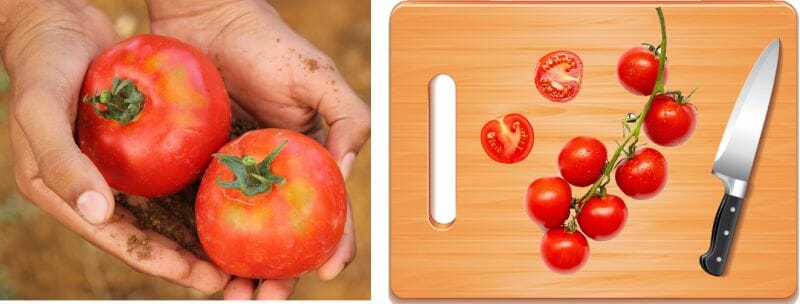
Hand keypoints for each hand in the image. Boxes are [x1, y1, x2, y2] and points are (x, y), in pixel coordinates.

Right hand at [1, 0, 228, 293]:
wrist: (56, 22)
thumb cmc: (41, 64)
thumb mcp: (40, 110)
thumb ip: (61, 163)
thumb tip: (97, 214)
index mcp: (64, 194)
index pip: (121, 240)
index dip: (161, 263)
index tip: (201, 278)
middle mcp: (93, 189)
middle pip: (149, 235)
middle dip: (188, 260)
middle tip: (232, 276)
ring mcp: (117, 170)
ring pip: (165, 212)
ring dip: (198, 233)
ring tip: (239, 250)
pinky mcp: (136, 148)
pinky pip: (171, 177)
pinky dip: (197, 193)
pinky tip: (233, 199)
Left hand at [147, 0, 369, 298]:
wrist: (204, 21)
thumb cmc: (265, 43)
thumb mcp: (319, 76)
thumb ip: (349, 117)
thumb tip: (346, 170)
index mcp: (308, 158)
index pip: (328, 210)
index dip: (334, 244)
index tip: (328, 269)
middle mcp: (273, 173)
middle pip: (284, 233)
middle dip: (282, 273)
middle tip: (270, 296)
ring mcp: (235, 175)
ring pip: (244, 233)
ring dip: (243, 269)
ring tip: (235, 294)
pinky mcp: (198, 170)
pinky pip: (203, 211)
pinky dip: (205, 242)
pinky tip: (201, 262)